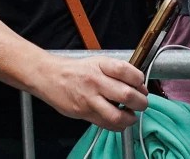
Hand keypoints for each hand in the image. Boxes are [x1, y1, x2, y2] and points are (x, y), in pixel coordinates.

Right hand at [30, 54, 147, 130]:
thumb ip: (117, 73)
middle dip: (141, 102)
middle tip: (140, 103)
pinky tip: (117, 120)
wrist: (48, 76)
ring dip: (130, 118)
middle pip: (128, 95)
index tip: (140, 85)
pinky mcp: (84, 112)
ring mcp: (89, 98)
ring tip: (130, 115)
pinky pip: (107, 124)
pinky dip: (118, 126)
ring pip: (118, 115)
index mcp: (100, 65)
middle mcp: (95, 81)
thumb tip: (139, 87)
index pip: (129, 72)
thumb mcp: (96, 62)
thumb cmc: (75, 70)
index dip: (140, 81)